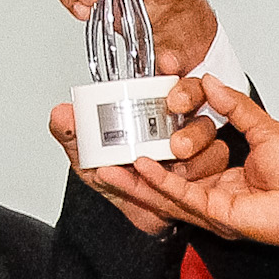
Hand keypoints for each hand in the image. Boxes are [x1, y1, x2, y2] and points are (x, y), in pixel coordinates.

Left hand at [47, 77, 240, 235]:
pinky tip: (180, 174)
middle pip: (199, 95)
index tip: (168, 62)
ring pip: (210, 129)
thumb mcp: (87, 158)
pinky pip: (217, 162)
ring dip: (194, 139)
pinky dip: (198, 169)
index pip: (166, 78)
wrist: (135, 216)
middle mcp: (177, 123)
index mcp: (151, 110)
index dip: (171, 66)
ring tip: (175, 151)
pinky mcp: (211, 170)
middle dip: (189, 94)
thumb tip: (61, 114)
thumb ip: (72, 136)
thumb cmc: (118, 182)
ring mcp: (198, 147)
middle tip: (175, 103)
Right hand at [95, 78, 278, 259]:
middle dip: (130, 170)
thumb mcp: (262, 126)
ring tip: (103, 167)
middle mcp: (211, 193)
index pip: (178, 161)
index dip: (154, 144)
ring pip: (164, 193)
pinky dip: (159, 181)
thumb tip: (207, 79)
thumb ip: (233, 104)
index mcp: (220, 175)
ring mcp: (212, 206)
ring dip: (134, 180)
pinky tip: (138, 166)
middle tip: (102, 155)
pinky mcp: (217, 214)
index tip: (134, 125)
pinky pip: (182, 196)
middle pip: (162, 181)